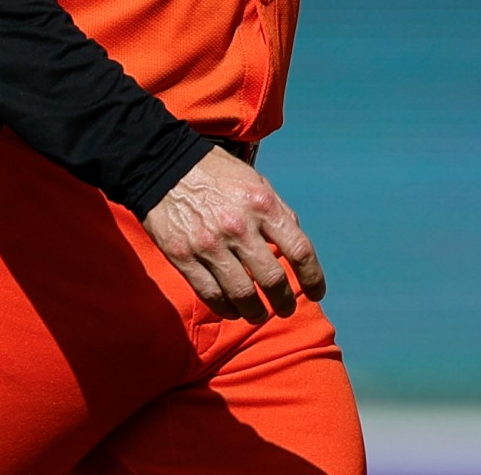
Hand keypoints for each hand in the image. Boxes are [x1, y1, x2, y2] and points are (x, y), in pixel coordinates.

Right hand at [141, 146, 326, 324]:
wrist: (162, 165)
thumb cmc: (215, 173)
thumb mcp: (255, 181)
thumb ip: (277, 212)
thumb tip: (293, 245)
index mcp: (263, 205)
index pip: (300, 251)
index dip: (313, 278)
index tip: (317, 292)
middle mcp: (239, 227)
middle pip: (273, 280)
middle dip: (284, 302)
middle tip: (286, 309)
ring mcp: (210, 244)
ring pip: (242, 295)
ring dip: (255, 312)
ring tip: (259, 314)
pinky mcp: (184, 257)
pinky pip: (211, 294)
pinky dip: (225, 308)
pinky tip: (231, 310)